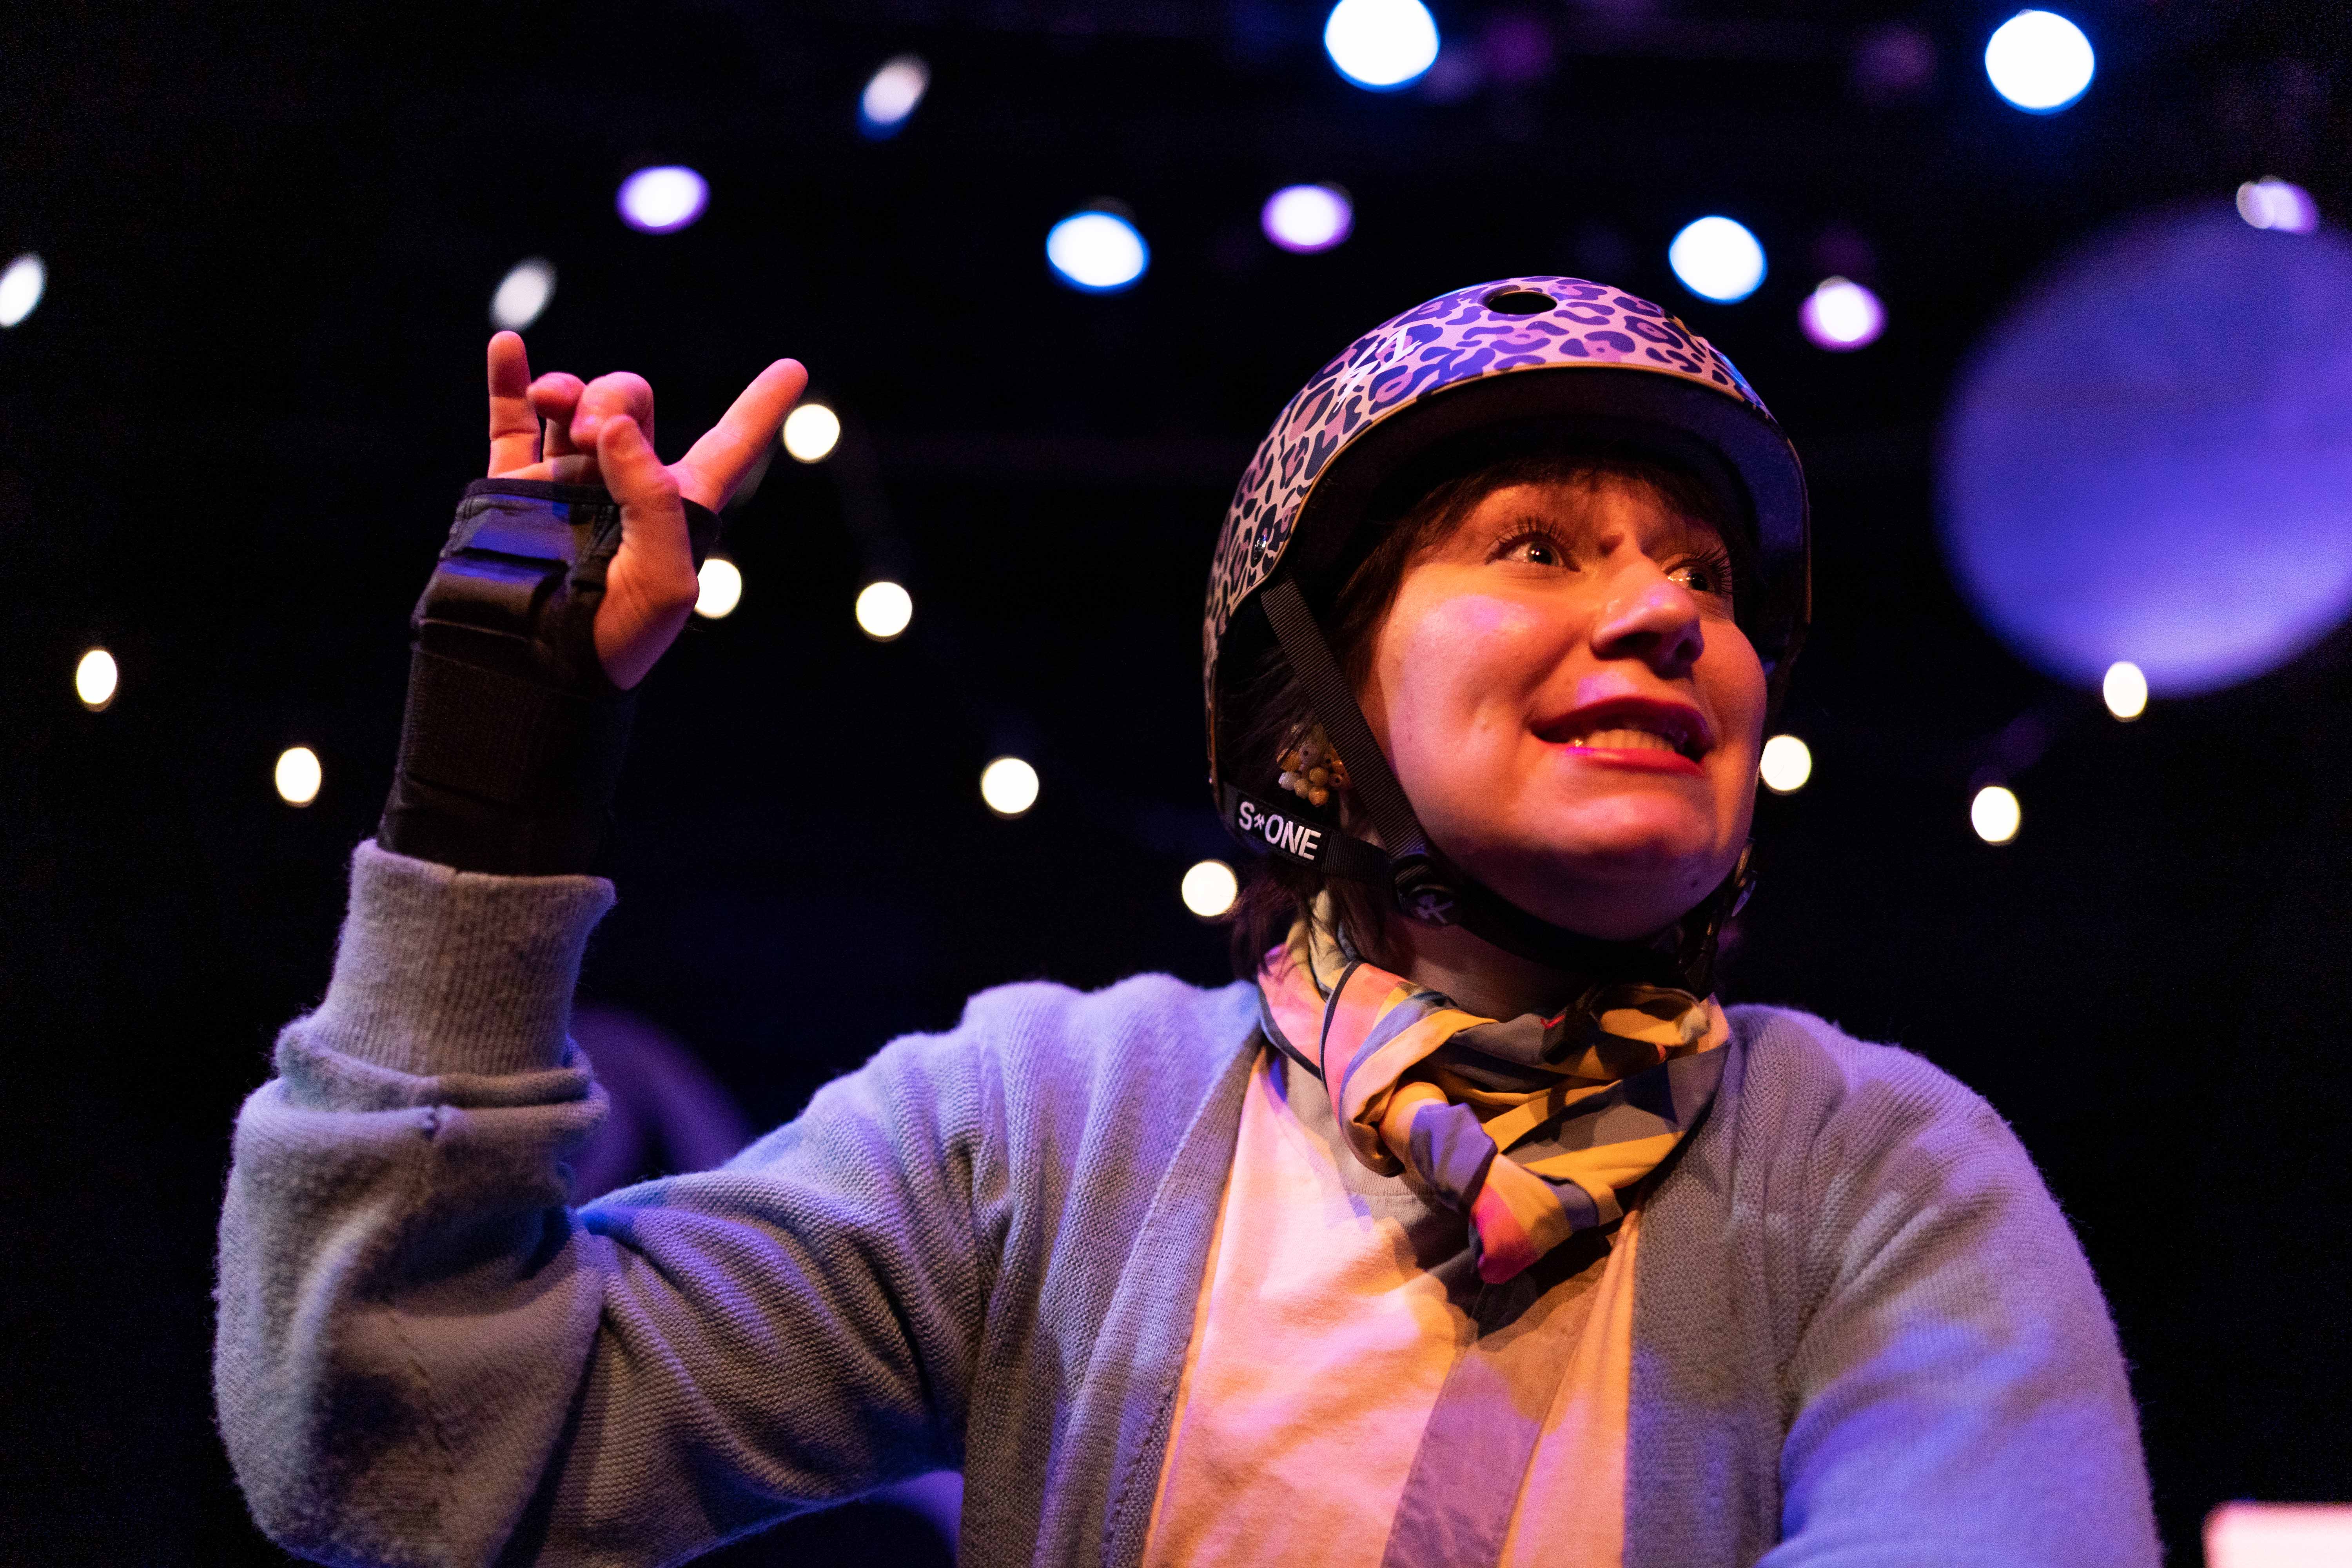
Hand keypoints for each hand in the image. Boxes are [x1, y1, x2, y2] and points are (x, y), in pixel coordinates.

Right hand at [483, 331, 807, 688]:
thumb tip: (612, 429)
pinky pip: (512, 423)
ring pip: (575, 406)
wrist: (541, 665)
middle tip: (594, 431)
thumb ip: (651, 498)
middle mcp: (626, 486)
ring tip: (554, 400)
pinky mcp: (515, 489)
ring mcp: (569, 481)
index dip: (760, 408)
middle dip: (616, 398)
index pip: (731, 445)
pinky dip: (510, 380)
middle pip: (633, 405)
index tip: (791, 369)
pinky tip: (507, 347)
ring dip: (569, 388)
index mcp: (679, 506)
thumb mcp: (667, 579)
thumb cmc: (618, 635)